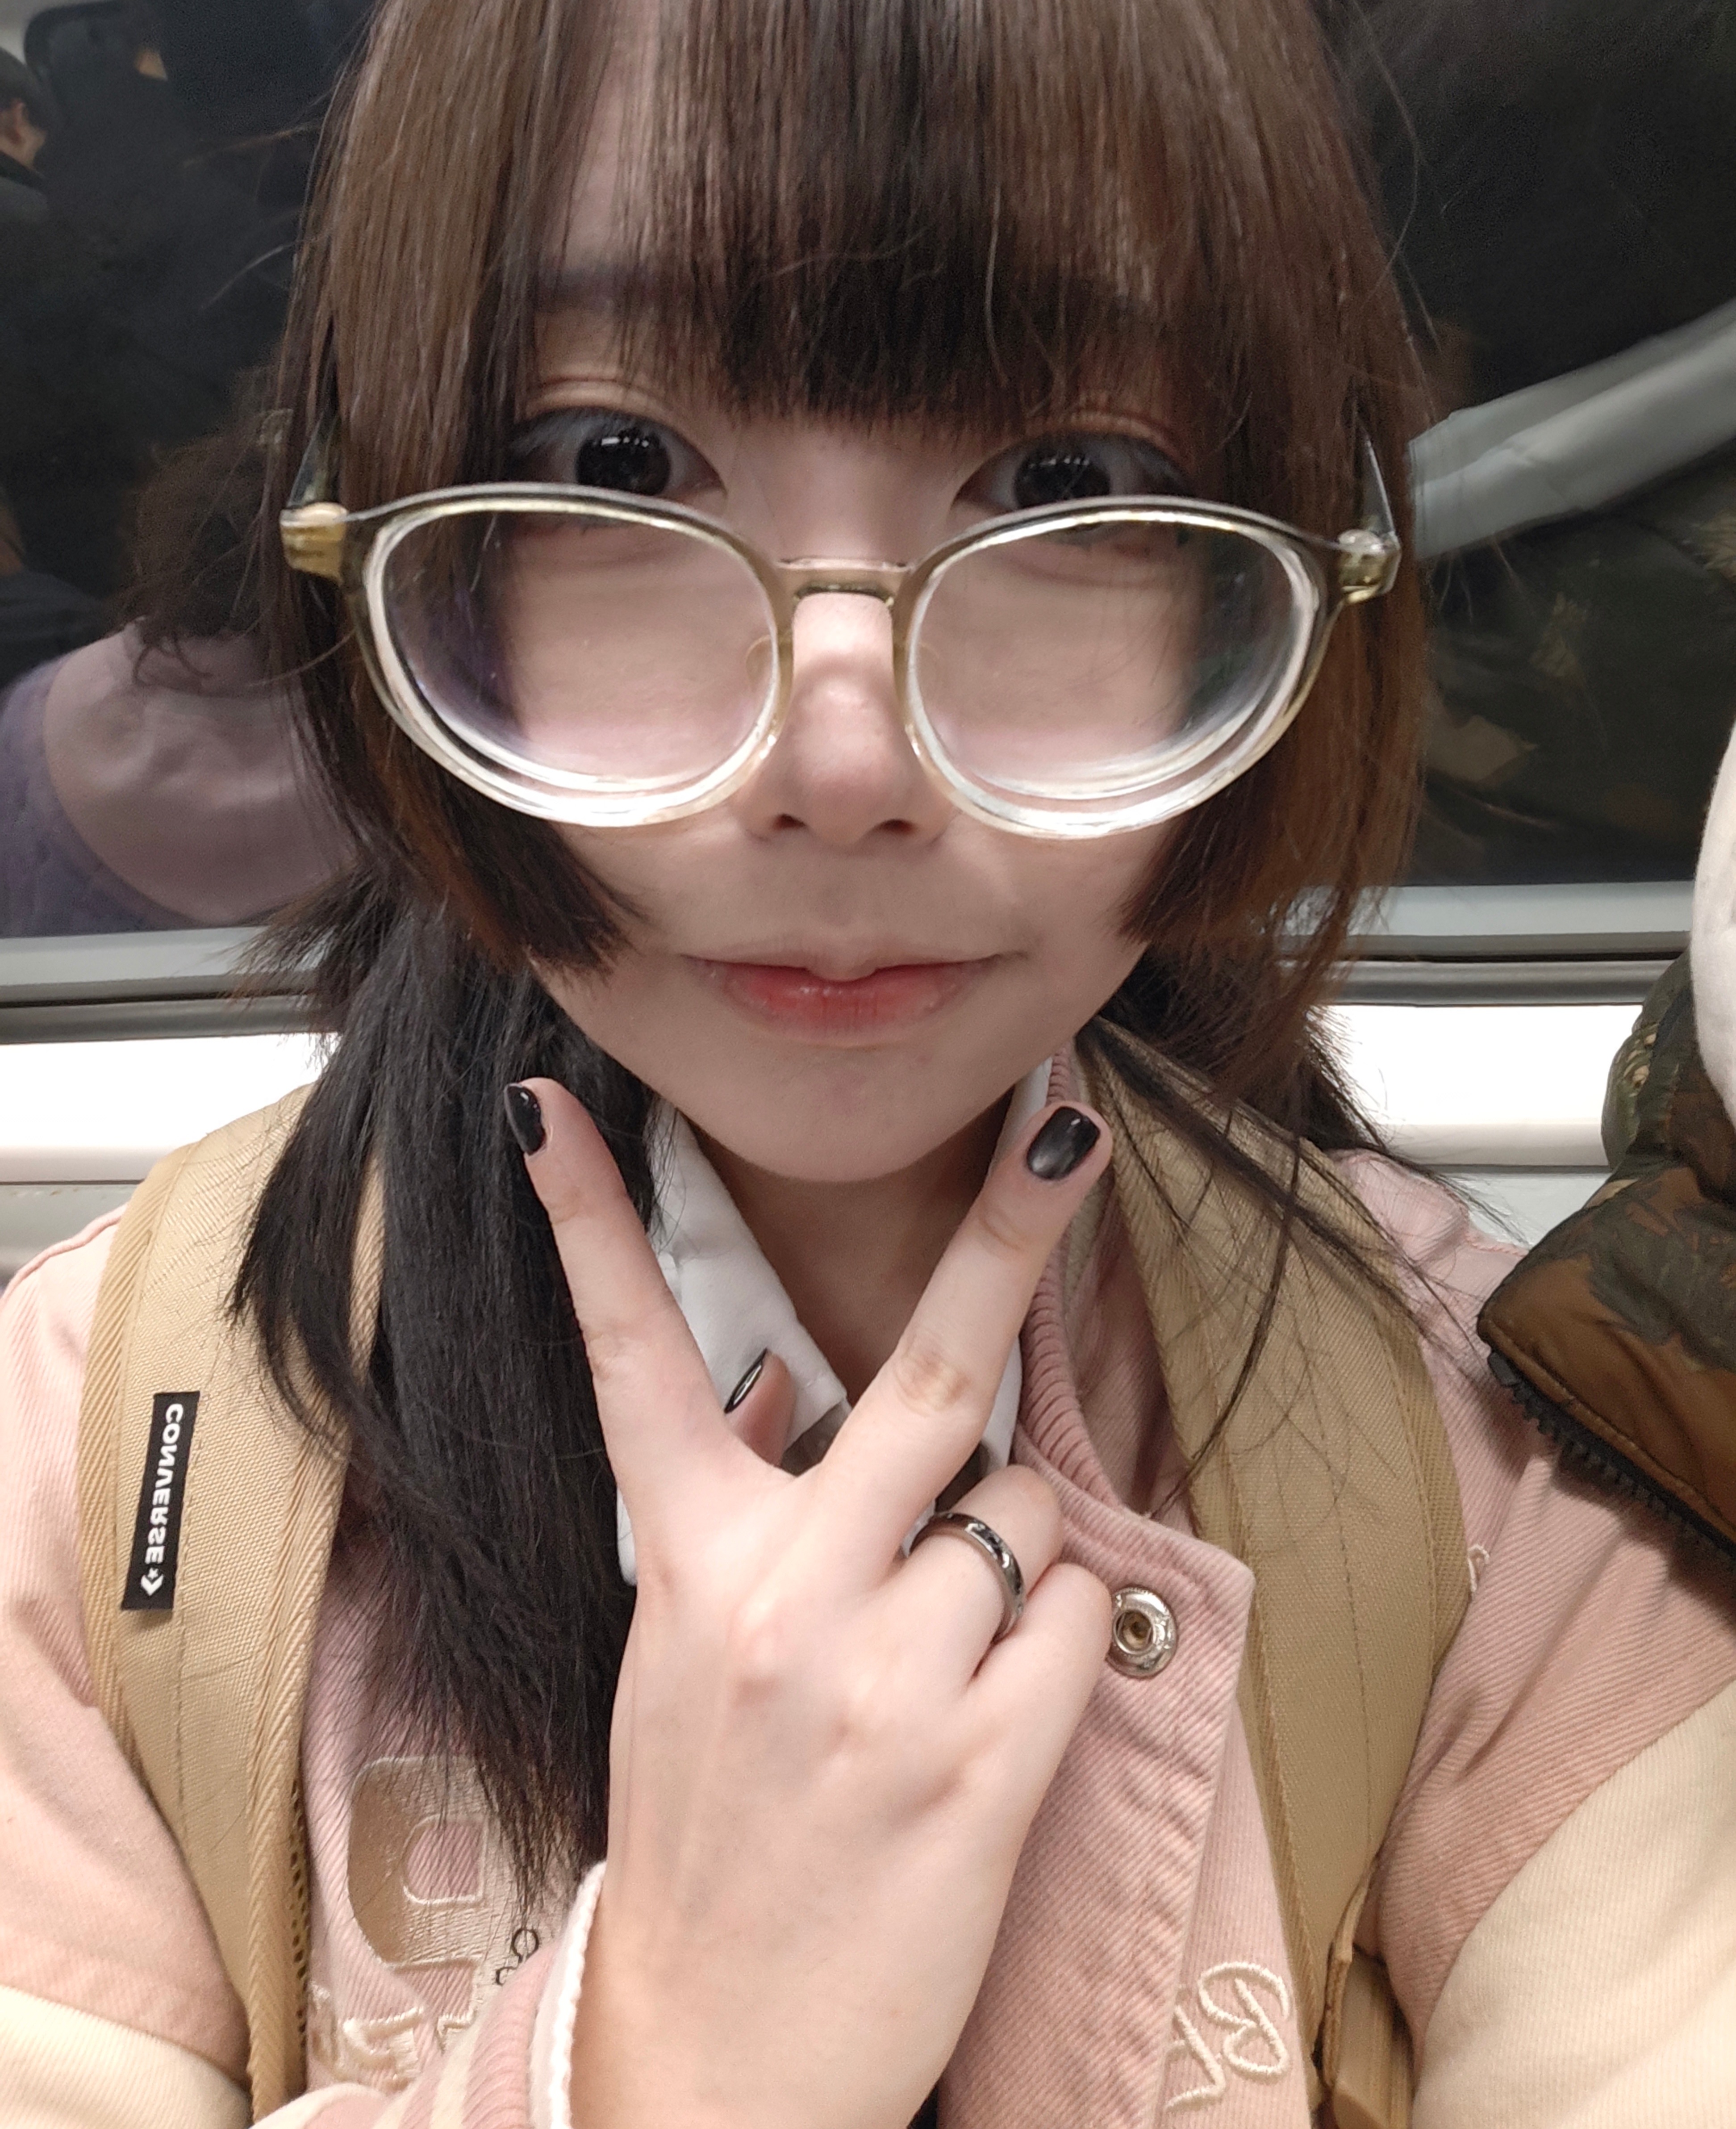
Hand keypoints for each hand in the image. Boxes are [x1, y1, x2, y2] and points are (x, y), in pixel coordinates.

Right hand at [515, 1081, 1113, 2128]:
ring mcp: (886, 1679)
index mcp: (688, 1567)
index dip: (587, 1224)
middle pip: (928, 1377)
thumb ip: (735, 1516)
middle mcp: (783, 1600)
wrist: (721, 2051)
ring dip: (1013, 1541)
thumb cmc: (710, 1832)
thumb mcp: (676, 1659)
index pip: (628, 1360)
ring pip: (1022, 1509)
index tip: (555, 1108)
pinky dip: (1054, 1631)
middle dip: (1009, 1234)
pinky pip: (1069, 1617)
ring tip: (951, 1634)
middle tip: (1067, 1126)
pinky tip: (994, 1698)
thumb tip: (788, 1382)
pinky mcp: (986, 1764)